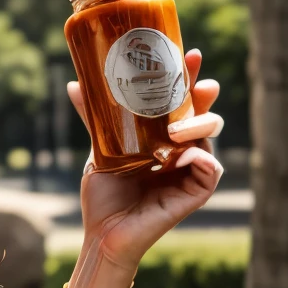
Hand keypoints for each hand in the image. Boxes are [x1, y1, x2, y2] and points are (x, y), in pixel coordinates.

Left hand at [66, 48, 223, 272]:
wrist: (102, 233)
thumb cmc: (104, 195)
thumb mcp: (101, 148)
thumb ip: (96, 118)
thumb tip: (76, 85)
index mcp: (164, 138)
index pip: (182, 102)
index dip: (187, 78)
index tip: (188, 54)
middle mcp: (182, 152)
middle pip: (203, 114)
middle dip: (203, 95)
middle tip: (200, 83)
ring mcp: (190, 172)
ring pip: (210, 138)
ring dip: (200, 124)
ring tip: (179, 126)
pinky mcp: (195, 195)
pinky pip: (210, 170)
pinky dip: (201, 158)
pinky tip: (184, 153)